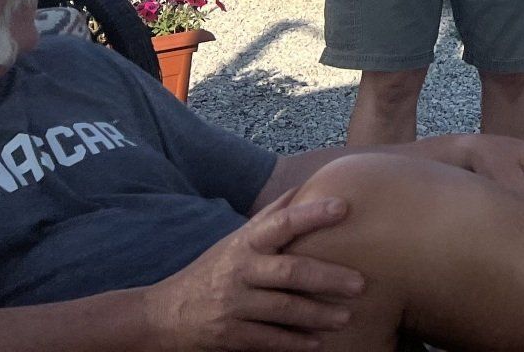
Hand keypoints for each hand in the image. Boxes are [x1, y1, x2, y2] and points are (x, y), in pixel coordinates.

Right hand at [141, 188, 364, 351]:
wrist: (163, 315)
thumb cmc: (213, 270)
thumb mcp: (235, 240)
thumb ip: (269, 217)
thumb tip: (302, 187)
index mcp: (245, 244)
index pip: (281, 223)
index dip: (312, 213)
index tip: (343, 206)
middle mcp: (239, 271)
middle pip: (289, 272)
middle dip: (327, 277)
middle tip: (360, 283)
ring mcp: (233, 305)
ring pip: (282, 310)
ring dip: (317, 315)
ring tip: (345, 317)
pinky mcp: (228, 336)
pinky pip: (266, 340)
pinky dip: (293, 343)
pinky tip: (317, 342)